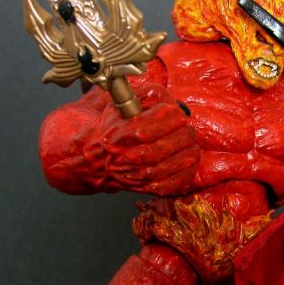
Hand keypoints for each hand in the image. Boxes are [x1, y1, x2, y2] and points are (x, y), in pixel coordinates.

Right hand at [80, 84, 199, 194]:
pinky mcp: (150, 188)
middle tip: (184, 128)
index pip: (165, 118)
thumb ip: (145, 96)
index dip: (174, 114)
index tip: (175, 113)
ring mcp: (143, 174)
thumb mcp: (120, 106)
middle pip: (177, 139)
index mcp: (126, 132)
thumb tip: (169, 98)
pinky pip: (180, 180)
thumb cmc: (109, 132)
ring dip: (191, 149)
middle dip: (186, 131)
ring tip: (188, 142)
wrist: (92, 162)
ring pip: (183, 160)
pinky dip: (189, 169)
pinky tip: (186, 160)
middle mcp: (134, 155)